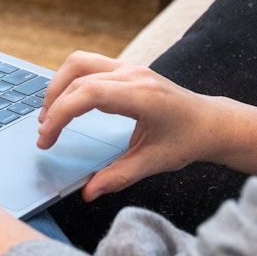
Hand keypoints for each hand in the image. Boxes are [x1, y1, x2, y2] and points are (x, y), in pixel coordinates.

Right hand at [37, 51, 256, 201]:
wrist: (211, 122)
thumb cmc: (188, 140)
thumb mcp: (154, 162)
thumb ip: (118, 177)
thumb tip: (88, 192)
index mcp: (142, 95)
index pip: (89, 93)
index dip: (61, 114)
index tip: (47, 137)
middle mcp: (133, 74)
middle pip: (78, 77)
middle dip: (54, 106)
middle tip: (45, 136)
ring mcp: (129, 67)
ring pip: (79, 63)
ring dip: (58, 86)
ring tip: (49, 116)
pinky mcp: (126, 68)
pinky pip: (89, 64)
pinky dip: (70, 81)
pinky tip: (66, 103)